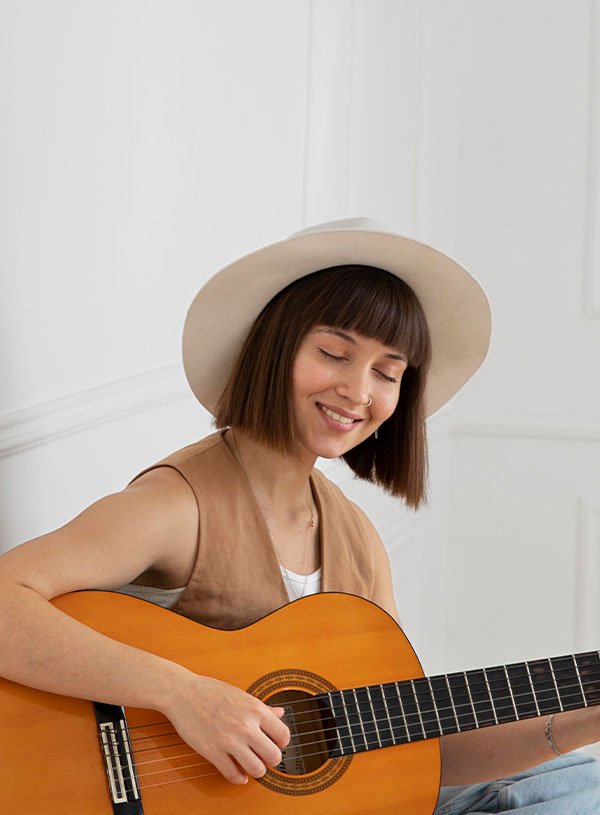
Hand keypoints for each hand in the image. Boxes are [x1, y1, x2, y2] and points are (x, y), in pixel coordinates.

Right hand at [163, 671, 289, 784]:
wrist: (183, 693)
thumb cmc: (211, 691)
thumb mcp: (242, 695)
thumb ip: (263, 708)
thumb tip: (281, 713)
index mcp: (255, 709)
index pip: (283, 735)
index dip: (281, 743)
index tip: (274, 743)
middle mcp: (245, 725)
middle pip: (274, 756)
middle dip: (271, 760)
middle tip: (263, 756)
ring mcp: (229, 740)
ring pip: (257, 769)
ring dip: (256, 771)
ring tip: (251, 765)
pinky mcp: (213, 752)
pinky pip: (232, 775)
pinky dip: (238, 778)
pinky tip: (238, 773)